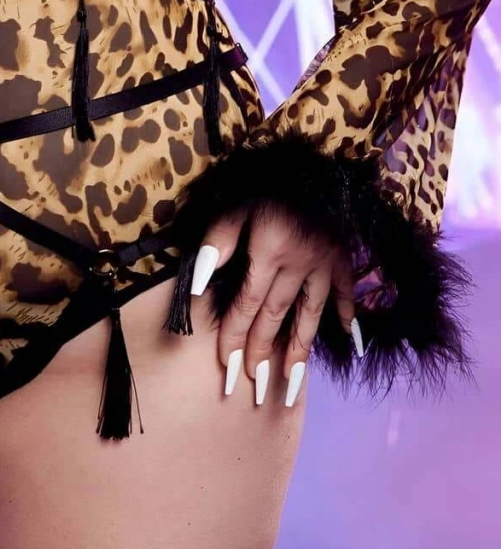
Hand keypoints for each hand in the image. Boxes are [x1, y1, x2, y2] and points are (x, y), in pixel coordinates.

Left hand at [191, 202, 361, 407]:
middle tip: (255, 387)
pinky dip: (347, 316)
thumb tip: (199, 284)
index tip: (227, 368)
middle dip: (262, 353)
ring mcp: (325, 264)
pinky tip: (348, 339)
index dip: (235, 337)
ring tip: (292, 383)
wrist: (319, 161)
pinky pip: (347, 292)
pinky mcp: (344, 257)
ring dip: (300, 350)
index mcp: (268, 253)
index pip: (246, 304)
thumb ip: (217, 244)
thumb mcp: (236, 205)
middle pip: (276, 317)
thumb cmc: (269, 184)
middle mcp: (298, 265)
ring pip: (310, 315)